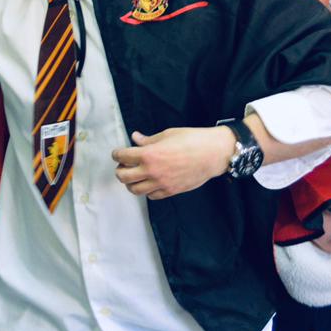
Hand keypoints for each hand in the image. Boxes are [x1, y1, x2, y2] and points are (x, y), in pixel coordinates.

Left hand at [112, 126, 232, 199]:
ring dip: (131, 183)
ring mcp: (161, 184)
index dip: (117, 154)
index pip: (122, 157)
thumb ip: (148, 140)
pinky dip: (147, 190)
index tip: (118, 153)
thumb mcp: (168, 134)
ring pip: (135, 190)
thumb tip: (136, 138)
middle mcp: (152, 171)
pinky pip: (151, 196)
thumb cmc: (193, 140)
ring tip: (135, 175)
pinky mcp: (171, 191)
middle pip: (123, 177)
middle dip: (120, 170)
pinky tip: (150, 182)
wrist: (214, 153)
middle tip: (124, 165)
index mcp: (149, 154)